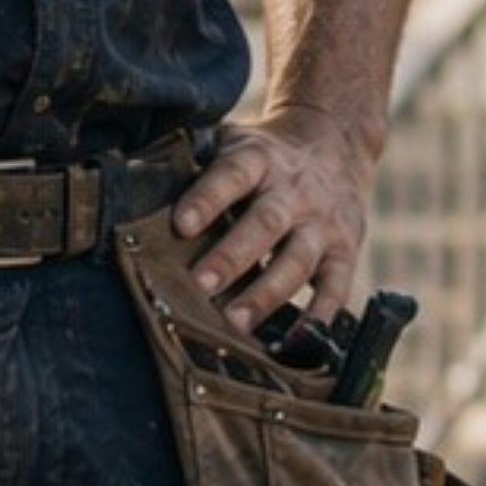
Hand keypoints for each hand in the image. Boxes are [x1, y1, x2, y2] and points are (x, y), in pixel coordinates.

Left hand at [173, 106, 378, 332]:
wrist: (337, 141)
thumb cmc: (266, 155)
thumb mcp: (234, 142)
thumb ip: (196, 163)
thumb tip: (139, 186)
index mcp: (259, 158)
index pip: (232, 174)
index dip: (207, 198)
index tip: (180, 225)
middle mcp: (295, 191)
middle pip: (265, 223)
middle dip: (232, 257)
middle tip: (200, 286)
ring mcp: (323, 223)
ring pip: (297, 260)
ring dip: (266, 294)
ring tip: (236, 323)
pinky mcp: (346, 251)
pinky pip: (336, 289)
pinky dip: (318, 319)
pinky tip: (294, 344)